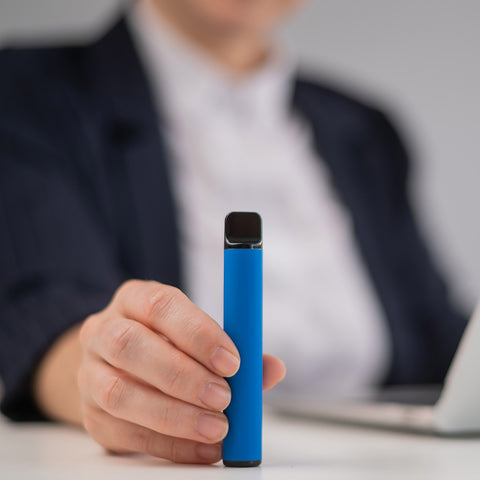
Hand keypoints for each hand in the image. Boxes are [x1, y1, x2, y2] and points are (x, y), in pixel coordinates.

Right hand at [77, 280, 284, 463]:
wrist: (117, 365)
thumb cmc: (167, 343)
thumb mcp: (195, 334)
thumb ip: (234, 350)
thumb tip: (273, 368)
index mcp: (134, 299)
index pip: (159, 305)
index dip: (197, 332)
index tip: (232, 360)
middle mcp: (103, 331)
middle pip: (131, 346)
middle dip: (183, 375)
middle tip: (224, 397)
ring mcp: (90, 374)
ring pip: (119, 393)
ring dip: (174, 414)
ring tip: (217, 427)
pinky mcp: (91, 415)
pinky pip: (125, 434)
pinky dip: (170, 445)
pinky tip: (203, 448)